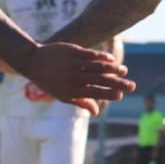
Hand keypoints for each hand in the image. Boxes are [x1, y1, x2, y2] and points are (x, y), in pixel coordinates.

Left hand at [14, 43, 132, 109]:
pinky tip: (112, 60)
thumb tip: (97, 112)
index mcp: (71, 90)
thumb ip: (81, 102)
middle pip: (100, 80)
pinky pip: (91, 54)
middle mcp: (73, 77)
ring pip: (98, 66)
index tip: (121, 95)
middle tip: (132, 86)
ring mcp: (73, 63)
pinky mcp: (73, 51)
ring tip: (124, 71)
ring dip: (114, 69)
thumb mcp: (62, 95)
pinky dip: (103, 57)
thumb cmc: (49, 81)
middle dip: (118, 84)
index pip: (94, 93)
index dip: (109, 94)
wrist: (33, 61)